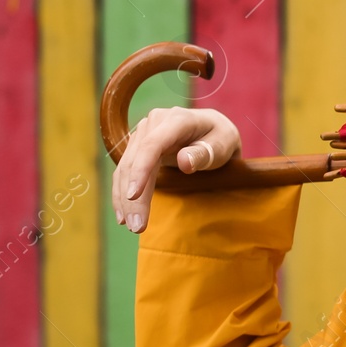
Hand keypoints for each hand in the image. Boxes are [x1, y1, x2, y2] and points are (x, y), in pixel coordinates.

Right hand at [111, 107, 240, 232]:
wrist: (214, 130)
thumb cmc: (222, 139)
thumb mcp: (223, 145)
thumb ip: (204, 153)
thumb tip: (183, 162)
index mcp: (177, 119)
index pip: (152, 145)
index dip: (141, 170)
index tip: (134, 196)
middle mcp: (154, 122)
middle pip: (135, 160)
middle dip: (133, 196)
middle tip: (137, 227)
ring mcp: (143, 134)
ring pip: (125, 167)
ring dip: (124, 198)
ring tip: (131, 226)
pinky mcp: (138, 147)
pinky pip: (125, 170)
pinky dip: (122, 192)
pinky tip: (123, 214)